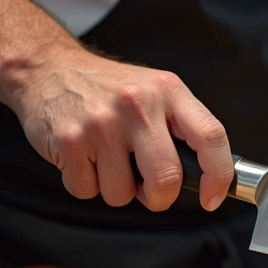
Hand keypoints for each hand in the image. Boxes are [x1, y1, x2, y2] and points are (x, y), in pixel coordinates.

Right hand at [10, 49, 233, 211]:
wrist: (48, 69)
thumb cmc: (109, 89)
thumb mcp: (156, 92)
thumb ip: (181, 128)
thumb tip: (207, 176)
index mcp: (169, 92)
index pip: (211, 137)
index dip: (218, 175)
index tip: (213, 198)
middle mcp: (138, 105)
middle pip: (166, 178)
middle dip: (160, 198)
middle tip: (150, 191)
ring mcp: (102, 124)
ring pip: (122, 194)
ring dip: (117, 190)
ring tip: (108, 160)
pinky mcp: (70, 141)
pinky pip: (87, 191)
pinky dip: (87, 185)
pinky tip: (84, 158)